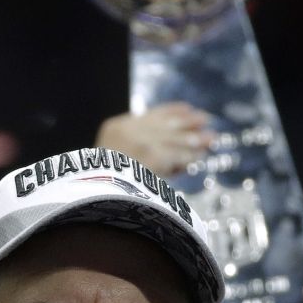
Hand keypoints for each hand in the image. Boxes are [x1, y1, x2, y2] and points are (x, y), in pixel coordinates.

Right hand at [95, 102, 213, 176]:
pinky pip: (176, 156)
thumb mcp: (110, 160)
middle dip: (187, 122)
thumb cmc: (98, 183)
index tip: (187, 108)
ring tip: (211, 138)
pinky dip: (189, 157)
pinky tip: (200, 156)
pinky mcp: (152, 156)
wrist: (91, 193)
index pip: (150, 114)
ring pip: (174, 139)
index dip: (171, 111)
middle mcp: (128, 130)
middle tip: (205, 118)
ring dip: (194, 139)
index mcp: (115, 127)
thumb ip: (136, 152)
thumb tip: (170, 157)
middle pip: (165, 124)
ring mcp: (140, 142)